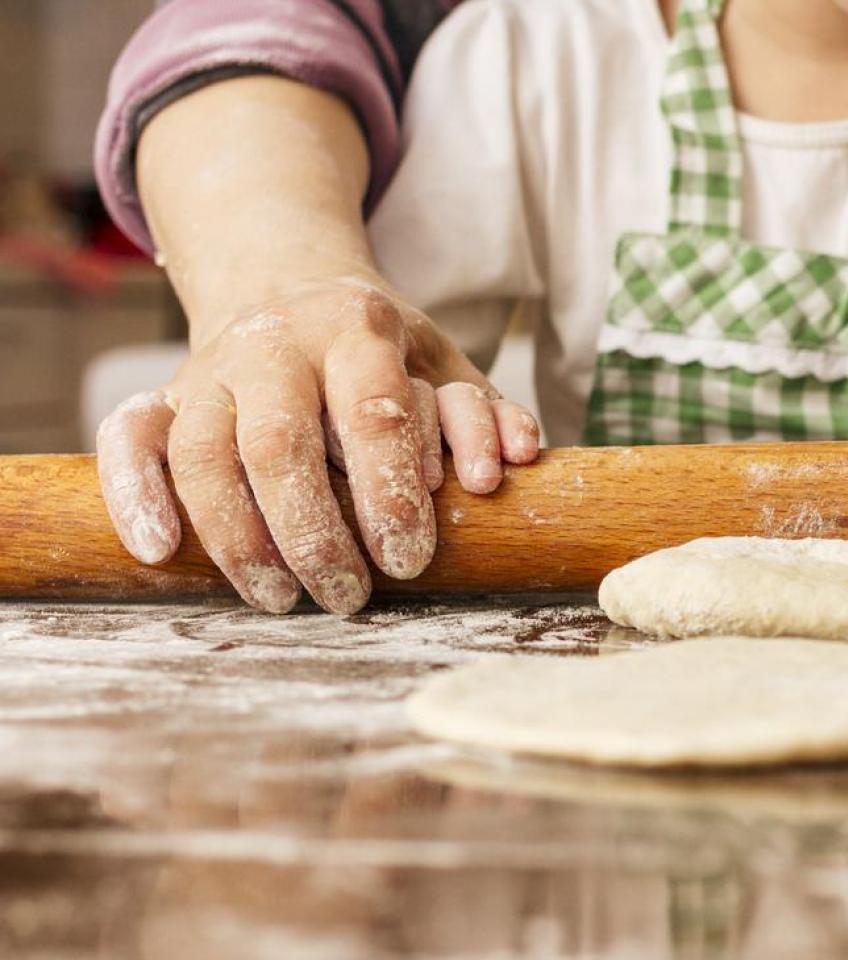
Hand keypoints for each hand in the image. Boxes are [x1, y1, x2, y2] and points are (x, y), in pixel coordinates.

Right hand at [96, 280, 539, 613]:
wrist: (290, 287)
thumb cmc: (382, 352)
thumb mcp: (445, 366)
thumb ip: (481, 415)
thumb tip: (517, 461)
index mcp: (357, 327)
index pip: (374, 413)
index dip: (390, 493)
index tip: (408, 560)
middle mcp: (277, 343)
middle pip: (280, 444)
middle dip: (314, 533)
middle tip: (349, 595)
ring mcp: (212, 368)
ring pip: (205, 453)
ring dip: (239, 539)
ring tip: (281, 598)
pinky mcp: (165, 395)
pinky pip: (130, 439)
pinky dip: (136, 493)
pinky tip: (161, 550)